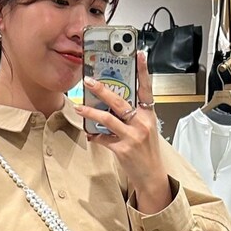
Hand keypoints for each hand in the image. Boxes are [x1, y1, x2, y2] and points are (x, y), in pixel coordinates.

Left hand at [76, 52, 172, 213]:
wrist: (151, 176)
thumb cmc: (147, 151)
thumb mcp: (146, 129)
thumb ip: (133, 116)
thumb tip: (112, 104)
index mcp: (149, 115)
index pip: (147, 89)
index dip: (143, 72)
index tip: (140, 55)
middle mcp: (142, 124)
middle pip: (119, 102)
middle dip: (102, 90)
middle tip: (88, 81)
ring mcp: (132, 137)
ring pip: (107, 119)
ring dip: (90, 112)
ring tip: (79, 107)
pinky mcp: (123, 149)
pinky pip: (103, 138)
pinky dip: (94, 135)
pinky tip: (89, 133)